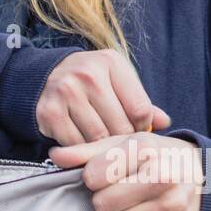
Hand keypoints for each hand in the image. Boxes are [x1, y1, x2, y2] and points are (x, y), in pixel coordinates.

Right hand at [35, 49, 171, 143]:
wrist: (45, 76)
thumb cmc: (90, 81)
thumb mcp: (117, 82)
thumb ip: (141, 103)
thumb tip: (165, 123)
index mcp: (111, 62)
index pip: (140, 109)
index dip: (142, 127)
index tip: (135, 129)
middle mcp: (87, 74)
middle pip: (120, 126)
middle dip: (121, 139)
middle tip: (116, 139)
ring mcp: (66, 92)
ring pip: (98, 138)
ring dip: (101, 146)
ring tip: (99, 140)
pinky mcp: (50, 112)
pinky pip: (75, 144)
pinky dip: (80, 148)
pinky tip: (80, 138)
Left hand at [49, 132, 203, 210]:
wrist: (195, 170)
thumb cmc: (150, 155)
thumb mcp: (119, 144)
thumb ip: (85, 151)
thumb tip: (55, 155)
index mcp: (145, 149)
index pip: (94, 177)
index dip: (93, 177)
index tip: (103, 174)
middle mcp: (164, 176)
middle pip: (104, 203)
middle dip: (104, 198)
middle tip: (116, 190)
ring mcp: (174, 204)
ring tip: (129, 202)